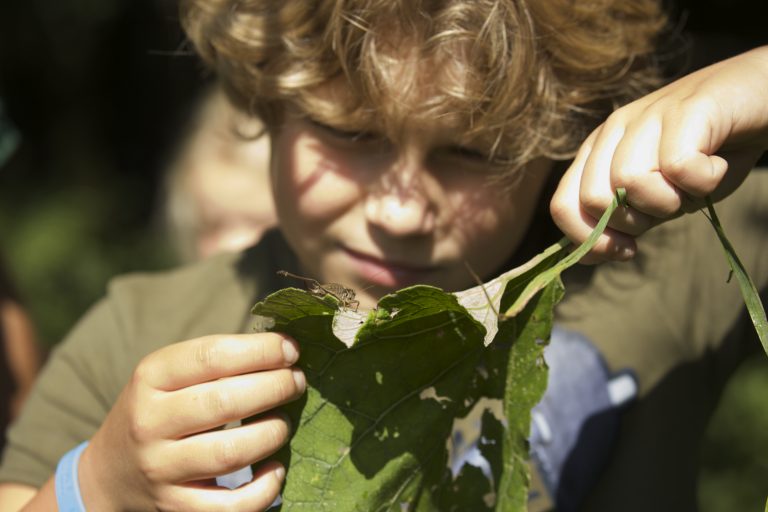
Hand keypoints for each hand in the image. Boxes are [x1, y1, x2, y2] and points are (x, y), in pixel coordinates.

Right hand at [78, 332, 305, 510]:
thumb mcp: (170, 375)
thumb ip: (218, 360)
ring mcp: (161, 469)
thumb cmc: (159, 409)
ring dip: (272, 433)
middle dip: (275, 387)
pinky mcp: (176, 508)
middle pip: (224, 402)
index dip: (260, 350)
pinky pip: (232, 506)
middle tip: (296, 382)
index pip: (211, 356)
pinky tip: (275, 469)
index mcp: (150, 377)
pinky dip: (265, 488)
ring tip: (283, 421)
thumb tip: (285, 348)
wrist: (110, 472)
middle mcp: (149, 422)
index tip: (290, 349)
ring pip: (230, 453)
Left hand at [551, 46, 767, 261]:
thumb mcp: (655, 197)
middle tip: (669, 207)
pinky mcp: (687, 109)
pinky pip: (678, 166)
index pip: (563, 206)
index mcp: (597, 152)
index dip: (589, 241)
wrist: (762, 101)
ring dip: (671, 200)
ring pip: (630, 182)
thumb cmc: (707, 156)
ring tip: (695, 182)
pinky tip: (715, 165)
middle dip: (633, 222)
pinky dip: (704, 181)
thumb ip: (621, 219)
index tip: (627, 249)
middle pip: (593, 199)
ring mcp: (647, 115)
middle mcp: (614, 130)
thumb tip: (588, 256)